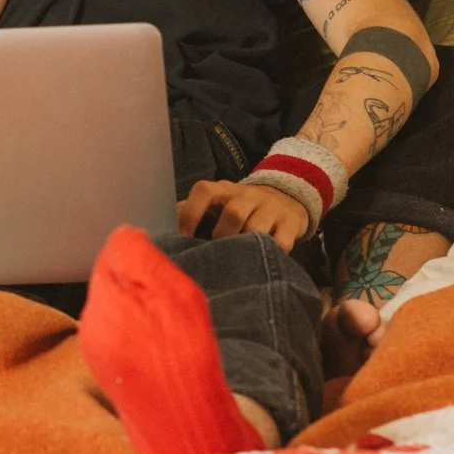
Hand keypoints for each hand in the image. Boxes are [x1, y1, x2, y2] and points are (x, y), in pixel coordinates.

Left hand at [176, 179, 309, 251]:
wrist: (287, 198)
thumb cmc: (240, 206)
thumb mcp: (218, 202)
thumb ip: (193, 211)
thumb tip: (163, 229)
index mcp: (224, 189)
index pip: (204, 190)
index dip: (191, 213)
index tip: (184, 237)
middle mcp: (248, 195)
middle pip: (233, 212)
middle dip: (221, 236)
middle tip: (216, 254)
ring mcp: (271, 208)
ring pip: (256, 226)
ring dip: (244, 245)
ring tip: (236, 261)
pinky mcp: (290, 224)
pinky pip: (282, 242)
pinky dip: (271, 253)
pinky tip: (260, 263)